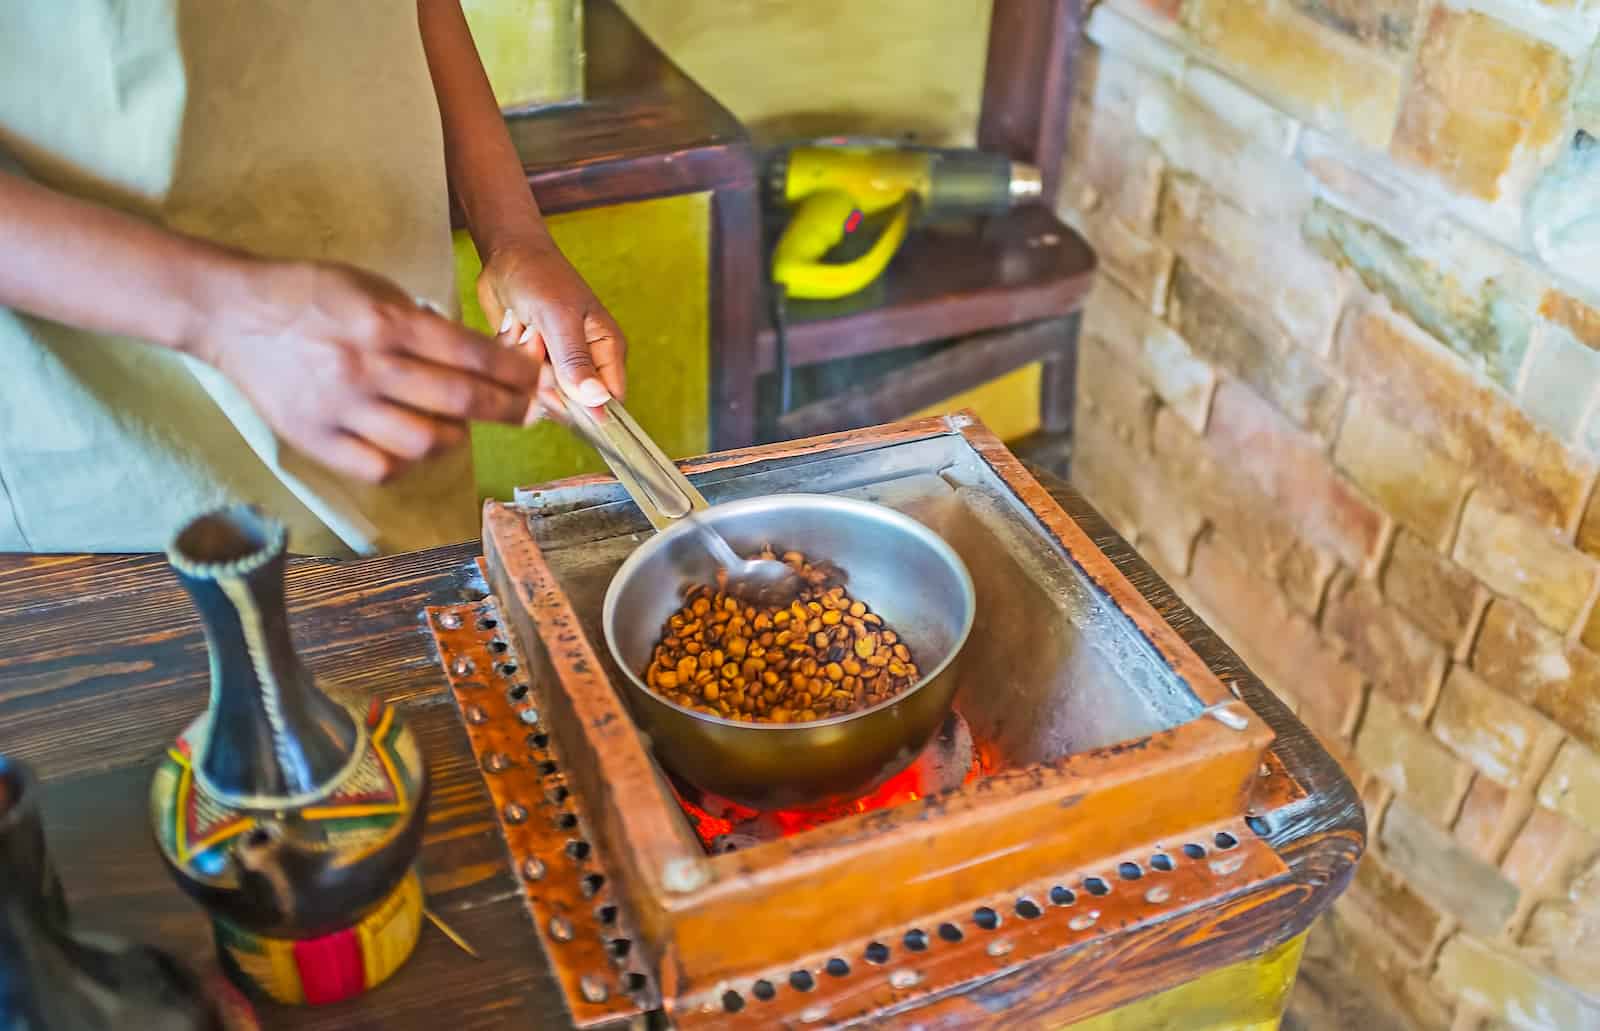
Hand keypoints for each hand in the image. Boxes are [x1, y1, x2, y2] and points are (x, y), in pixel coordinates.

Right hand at [198, 260, 541, 483]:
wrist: (232, 313)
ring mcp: (341, 407)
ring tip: (461, 427)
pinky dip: (408, 463)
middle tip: (527, 413)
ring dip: (457, 438)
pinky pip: (380, 468)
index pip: (472, 354)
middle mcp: (368, 366)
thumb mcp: (372, 288)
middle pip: (460, 401)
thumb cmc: (311, 296)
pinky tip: (414, 448)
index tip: (538, 382)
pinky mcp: (317, 439)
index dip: (516, 373)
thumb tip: (480, 355)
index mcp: (386, 322)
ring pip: (425, 443)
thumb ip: (423, 322)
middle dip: (507, 409)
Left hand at [475, 236, 626, 422]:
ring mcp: (558, 365)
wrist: (506, 255)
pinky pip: (519, 381)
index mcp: (607, 350)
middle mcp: (586, 362)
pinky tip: (515, 331)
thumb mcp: (559, 317)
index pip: (608, 400)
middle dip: (545, 380)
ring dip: (524, 365)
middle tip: (536, 340)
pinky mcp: (532, 363)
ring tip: (525, 329)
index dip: (584, 405)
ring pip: (541, 394)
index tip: (557, 382)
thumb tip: (599, 400)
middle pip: (570, 403)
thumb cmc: (541, 276)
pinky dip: (511, 359)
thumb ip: (576, 360)